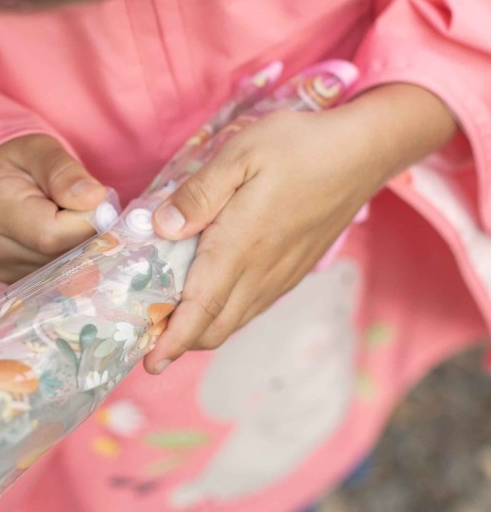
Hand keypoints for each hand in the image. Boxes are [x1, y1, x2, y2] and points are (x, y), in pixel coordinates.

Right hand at [0, 134, 106, 282]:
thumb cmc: (16, 163)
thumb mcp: (40, 149)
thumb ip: (65, 171)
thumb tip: (94, 197)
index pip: (54, 234)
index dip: (86, 221)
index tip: (95, 201)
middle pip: (60, 257)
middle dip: (83, 234)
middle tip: (82, 208)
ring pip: (61, 271)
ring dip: (75, 247)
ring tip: (64, 220)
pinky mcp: (9, 281)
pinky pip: (53, 277)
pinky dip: (64, 259)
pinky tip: (56, 238)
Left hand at [143, 83, 457, 373]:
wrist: (362, 153)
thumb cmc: (299, 147)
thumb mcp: (241, 155)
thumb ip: (198, 195)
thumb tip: (162, 228)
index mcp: (240, 246)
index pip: (200, 308)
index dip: (173, 340)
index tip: (151, 363)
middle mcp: (261, 271)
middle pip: (215, 326)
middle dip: (181, 342)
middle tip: (149, 337)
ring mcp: (280, 275)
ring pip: (235, 320)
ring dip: (202, 330)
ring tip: (173, 322)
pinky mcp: (293, 269)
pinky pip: (253, 306)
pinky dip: (226, 315)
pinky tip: (212, 298)